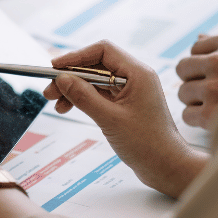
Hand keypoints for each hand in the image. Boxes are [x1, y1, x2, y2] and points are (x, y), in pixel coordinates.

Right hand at [42, 41, 205, 197]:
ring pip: (95, 80)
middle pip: (96, 65)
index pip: (102, 51)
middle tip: (50, 90)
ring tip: (56, 103)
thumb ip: (84, 97)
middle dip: (71, 76)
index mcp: (138, 73)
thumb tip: (62, 79)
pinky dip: (83, 98)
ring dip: (74, 89)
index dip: (76, 56)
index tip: (55, 67)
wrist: (167, 167)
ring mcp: (130, 90)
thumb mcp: (110, 119)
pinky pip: (99, 93)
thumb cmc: (148, 144)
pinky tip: (69, 108)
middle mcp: (135, 77)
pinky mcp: (126, 103)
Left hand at [176, 32, 217, 128]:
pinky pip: (188, 115)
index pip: (196, 48)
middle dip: (195, 80)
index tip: (217, 74)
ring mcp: (217, 87)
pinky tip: (217, 120)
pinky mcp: (214, 114)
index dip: (204, 63)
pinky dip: (198, 120)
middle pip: (183, 69)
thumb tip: (200, 37)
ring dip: (196, 101)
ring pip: (183, 93)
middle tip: (214, 91)